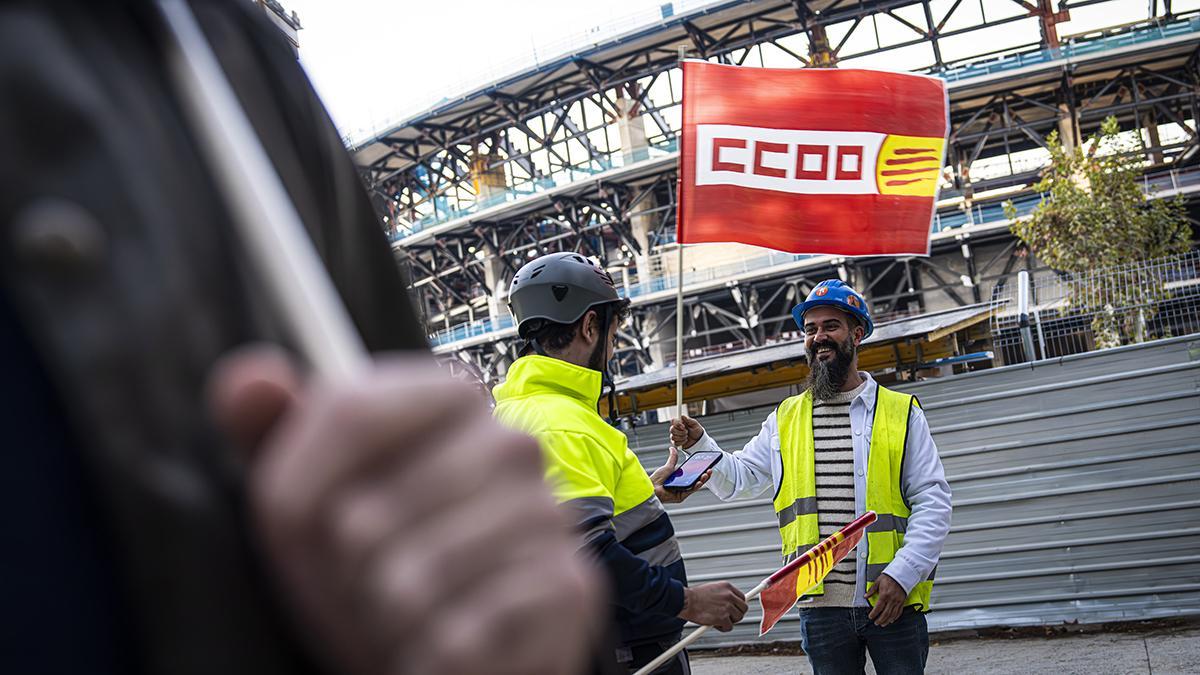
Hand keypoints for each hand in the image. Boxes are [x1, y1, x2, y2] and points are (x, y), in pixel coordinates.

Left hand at [209, 346, 601, 674]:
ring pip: (408, 579)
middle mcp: (510, 442)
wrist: (448, 649)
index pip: (349, 409)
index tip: (302, 521)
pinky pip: (457, 633)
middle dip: (342, 571)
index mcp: (450, 399)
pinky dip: (431, 655)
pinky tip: (444, 644)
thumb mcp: (309, 501)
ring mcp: (547, 512)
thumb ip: (272, 433)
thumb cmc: (375, 570)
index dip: (300, 484)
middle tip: (366, 581)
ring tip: (404, 614)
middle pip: (363, 511)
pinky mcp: (568, 585)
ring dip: (386, 619)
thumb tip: (251, 378)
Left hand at [650, 446, 709, 503]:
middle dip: (704, 475)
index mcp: (680, 479)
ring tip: (707, 474)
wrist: (651, 487)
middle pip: (696, 480)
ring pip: (695, 486)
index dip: (700, 470)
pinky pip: (690, 491)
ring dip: (702, 480)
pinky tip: (700, 481)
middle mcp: (682, 486)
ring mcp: (682, 492)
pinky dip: (696, 486)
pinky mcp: (680, 497)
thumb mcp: (668, 466)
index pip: (693, 474)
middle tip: (709, 469)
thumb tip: (672, 448)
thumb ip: (673, 458)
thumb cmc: (657, 478)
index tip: (706, 465)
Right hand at [669, 415, 703, 449]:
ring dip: (682, 437)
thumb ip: (688, 420)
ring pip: (673, 437)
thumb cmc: (696, 430)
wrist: (698, 440)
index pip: (673, 421)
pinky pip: (675, 443)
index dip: (677, 424)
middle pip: (672, 430)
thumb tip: (682, 416)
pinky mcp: (676, 442)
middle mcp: (676, 429)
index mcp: (679, 423)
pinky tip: (686, 440)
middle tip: (687, 432)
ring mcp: (675, 436)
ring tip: (687, 436)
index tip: (683, 426)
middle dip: (680, 432)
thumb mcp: (694, 424)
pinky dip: (682, 442)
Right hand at [679, 582, 747, 631]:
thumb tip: (730, 602)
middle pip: (743, 608)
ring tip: (719, 620)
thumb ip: (723, 594)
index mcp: (727, 587)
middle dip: (737, 614)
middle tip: (729, 617)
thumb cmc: (695, 596)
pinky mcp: (723, 618)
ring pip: (738, 618)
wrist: (686, 601)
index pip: (742, 597)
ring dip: (730, 621)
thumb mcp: (713, 588)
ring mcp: (727, 607)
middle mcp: (729, 596)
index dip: (738, 605)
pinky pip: (729, 627)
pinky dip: (723, 628)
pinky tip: (715, 624)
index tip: (736, 608)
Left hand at [865, 573, 905, 626]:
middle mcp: (891, 600)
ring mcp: (897, 601)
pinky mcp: (902, 602)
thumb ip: (871, 590)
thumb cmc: (889, 577)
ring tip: (883, 624)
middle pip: (885, 613)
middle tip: (876, 623)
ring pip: (892, 614)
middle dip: (880, 620)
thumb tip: (865, 596)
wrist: (900, 575)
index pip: (878, 608)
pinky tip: (892, 620)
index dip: (874, 614)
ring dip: (887, 620)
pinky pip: (899, 612)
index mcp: (884, 595)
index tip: (871, 617)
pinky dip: (895, 617)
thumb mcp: (878, 581)